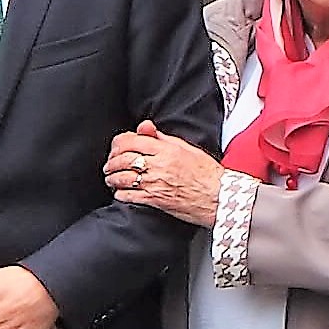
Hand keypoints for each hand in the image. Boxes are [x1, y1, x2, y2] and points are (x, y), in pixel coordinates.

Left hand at [101, 122, 230, 225]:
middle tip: (110, 164)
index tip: (117, 147)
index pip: (132, 141)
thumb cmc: (207, 174)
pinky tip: (119, 192)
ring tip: (111, 177)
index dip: (119, 143)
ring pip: (123, 177)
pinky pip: (129, 196)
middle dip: (112, 161)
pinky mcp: (155, 201)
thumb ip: (162, 138)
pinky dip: (120, 193)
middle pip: (124, 158)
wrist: (219, 197)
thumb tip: (145, 128)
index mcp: (166, 150)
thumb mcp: (186, 148)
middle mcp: (159, 165)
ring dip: (112, 177)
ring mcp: (155, 183)